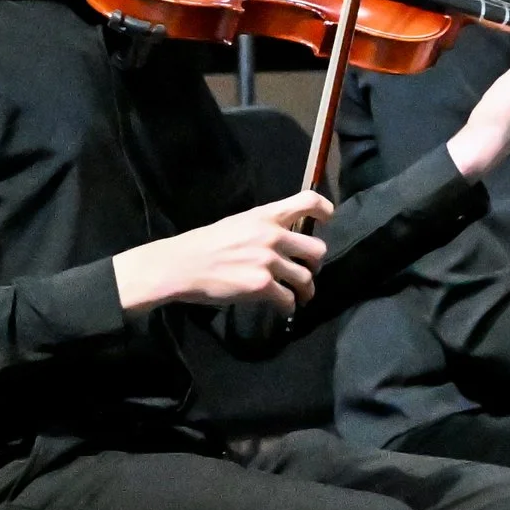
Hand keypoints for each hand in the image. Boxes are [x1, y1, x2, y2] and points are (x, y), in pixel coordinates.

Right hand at [112, 190, 332, 315]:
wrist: (182, 265)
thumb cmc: (205, 244)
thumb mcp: (237, 223)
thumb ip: (263, 227)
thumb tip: (284, 239)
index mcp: (266, 215)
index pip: (308, 201)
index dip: (325, 210)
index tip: (327, 220)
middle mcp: (273, 235)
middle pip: (317, 250)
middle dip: (315, 265)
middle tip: (306, 273)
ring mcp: (269, 261)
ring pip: (306, 279)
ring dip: (305, 290)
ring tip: (299, 296)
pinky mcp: (263, 285)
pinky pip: (289, 299)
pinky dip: (288, 306)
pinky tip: (282, 307)